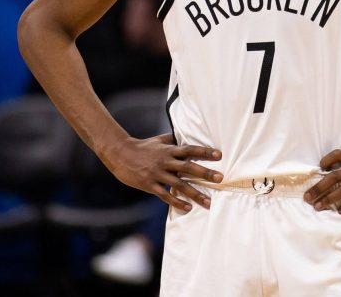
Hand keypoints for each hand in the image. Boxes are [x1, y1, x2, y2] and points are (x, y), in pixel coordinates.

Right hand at [102, 133, 222, 211]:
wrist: (120, 154)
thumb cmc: (143, 146)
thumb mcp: (159, 140)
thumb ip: (174, 139)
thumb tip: (188, 132)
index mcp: (169, 150)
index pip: (190, 150)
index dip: (204, 152)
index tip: (219, 155)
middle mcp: (165, 161)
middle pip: (188, 167)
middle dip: (205, 173)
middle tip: (220, 178)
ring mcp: (157, 174)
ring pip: (179, 185)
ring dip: (195, 193)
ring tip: (209, 201)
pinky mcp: (150, 185)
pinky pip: (165, 195)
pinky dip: (177, 202)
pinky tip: (188, 208)